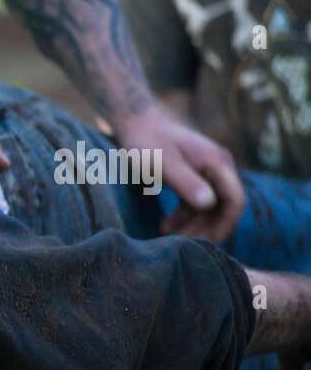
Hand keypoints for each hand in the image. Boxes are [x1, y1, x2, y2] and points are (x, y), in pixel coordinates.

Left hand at [113, 105, 244, 242]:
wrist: (135, 123)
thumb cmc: (147, 142)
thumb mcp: (164, 165)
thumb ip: (186, 183)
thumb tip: (209, 204)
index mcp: (217, 164)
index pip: (234, 201)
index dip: (224, 225)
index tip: (204, 244)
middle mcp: (218, 168)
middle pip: (223, 208)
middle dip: (206, 230)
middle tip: (183, 247)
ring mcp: (206, 173)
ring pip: (209, 208)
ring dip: (193, 226)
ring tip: (169, 240)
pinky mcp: (192, 177)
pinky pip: (195, 203)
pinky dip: (183, 217)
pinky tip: (164, 228)